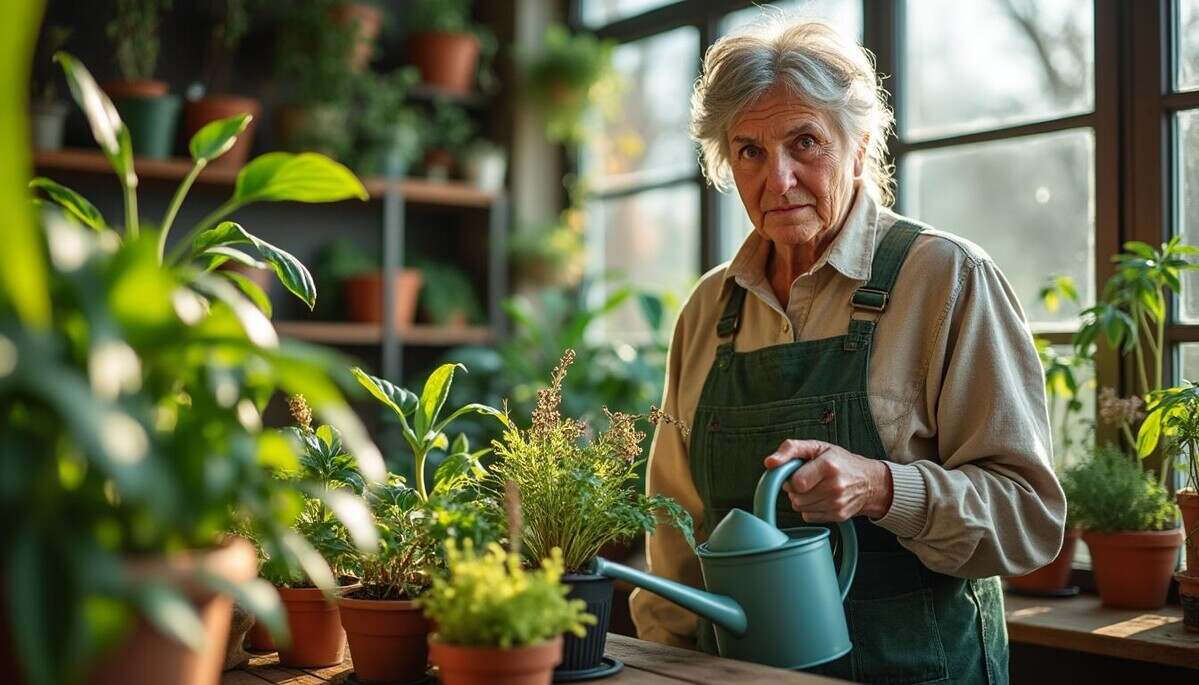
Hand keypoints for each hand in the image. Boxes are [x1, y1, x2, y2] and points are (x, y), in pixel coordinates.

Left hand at [763, 440, 893, 521]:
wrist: (870, 481)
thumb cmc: (840, 461)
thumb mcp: (816, 446)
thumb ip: (790, 449)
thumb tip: (769, 463)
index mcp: (829, 466)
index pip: (796, 483)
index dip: (791, 478)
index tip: (798, 472)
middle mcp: (835, 486)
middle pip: (796, 497)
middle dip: (796, 489)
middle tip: (806, 480)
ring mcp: (838, 504)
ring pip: (800, 508)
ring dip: (802, 499)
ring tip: (814, 488)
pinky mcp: (838, 516)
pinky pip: (808, 517)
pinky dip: (810, 509)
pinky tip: (820, 498)